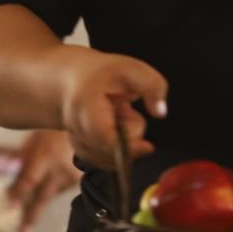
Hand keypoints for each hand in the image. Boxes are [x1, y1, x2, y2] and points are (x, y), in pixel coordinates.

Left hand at [8, 129, 82, 231]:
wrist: (84, 127)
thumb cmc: (52, 131)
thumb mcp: (33, 141)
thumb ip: (17, 157)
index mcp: (45, 156)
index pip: (30, 179)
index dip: (19, 192)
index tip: (10, 205)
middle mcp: (59, 170)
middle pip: (43, 197)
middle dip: (31, 216)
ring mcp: (71, 177)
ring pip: (50, 195)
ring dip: (39, 201)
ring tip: (28, 216)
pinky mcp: (79, 181)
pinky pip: (60, 190)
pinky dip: (52, 189)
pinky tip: (52, 180)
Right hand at [54, 49, 165, 170]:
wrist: (71, 81)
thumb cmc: (105, 74)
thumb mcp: (132, 69)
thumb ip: (151, 86)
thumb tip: (161, 112)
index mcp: (85, 105)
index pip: (104, 136)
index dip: (127, 147)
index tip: (149, 147)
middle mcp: (75, 127)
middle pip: (112, 150)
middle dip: (129, 135)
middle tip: (124, 108)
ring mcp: (76, 141)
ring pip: (111, 159)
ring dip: (123, 141)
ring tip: (116, 116)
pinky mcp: (81, 152)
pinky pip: (107, 162)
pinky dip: (117, 150)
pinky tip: (114, 129)